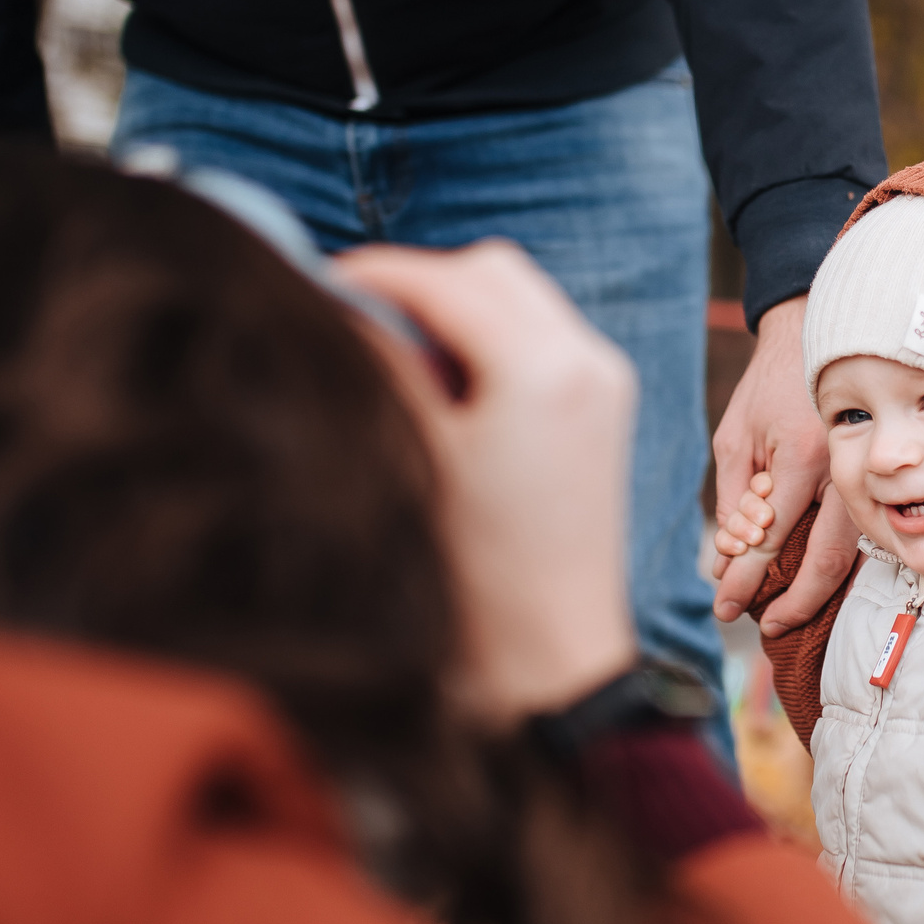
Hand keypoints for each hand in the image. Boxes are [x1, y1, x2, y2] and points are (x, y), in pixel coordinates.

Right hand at [336, 241, 637, 724]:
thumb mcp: (415, 457)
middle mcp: (587, 361)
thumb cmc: (477, 575)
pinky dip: (492, 334)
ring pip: (521, 295)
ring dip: (457, 304)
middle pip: (491, 271)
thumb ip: (381, 367)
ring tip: (395, 348)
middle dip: (420, 281)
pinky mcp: (607, 407)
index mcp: (542, 371)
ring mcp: (605, 382)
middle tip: (354, 312)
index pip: (443, 282)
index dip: (373, 274)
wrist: (552, 652)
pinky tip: (446, 380)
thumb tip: (337, 305)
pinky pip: (544, 334)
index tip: (317, 281)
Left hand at [711, 295, 859, 635]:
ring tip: (788, 613)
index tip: (725, 606)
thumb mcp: (735, 437)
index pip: (770, 536)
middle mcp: (844, 470)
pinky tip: (816, 583)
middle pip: (827, 559)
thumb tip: (730, 558)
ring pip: (853, 553)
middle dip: (796, 603)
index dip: (746, 579)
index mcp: (805, 456)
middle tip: (766, 626)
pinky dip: (838, 566)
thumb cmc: (770, 387)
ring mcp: (867, 475)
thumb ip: (735, 497)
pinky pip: (861, 535)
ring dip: (819, 592)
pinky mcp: (875, 479)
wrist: (819, 342)